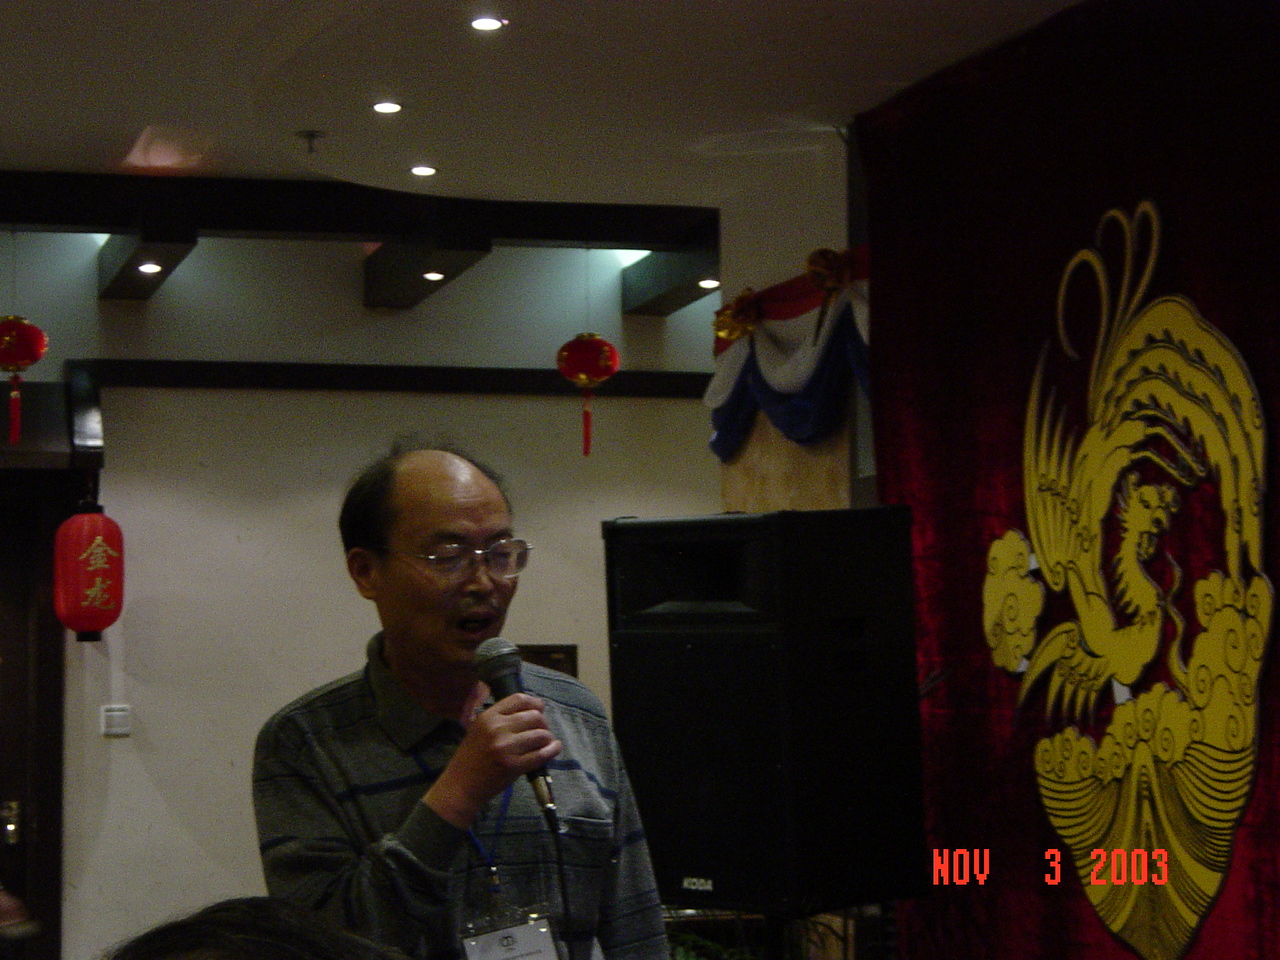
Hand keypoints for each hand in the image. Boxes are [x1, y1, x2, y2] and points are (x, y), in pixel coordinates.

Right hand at [424, 692, 561, 827]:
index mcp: (487, 717)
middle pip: (534, 716)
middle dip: (543, 723)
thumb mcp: (479, 730)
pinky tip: (554, 748)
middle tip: (541, 731)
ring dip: (547, 738)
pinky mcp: (514, 766)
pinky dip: (552, 750)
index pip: (519, 699)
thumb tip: (533, 709)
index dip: (534, 703)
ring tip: (544, 743)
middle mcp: (497, 728)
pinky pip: (542, 754)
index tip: (540, 709)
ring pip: (541, 734)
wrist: (460, 786)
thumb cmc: (470, 758)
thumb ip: (501, 719)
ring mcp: (506, 747)